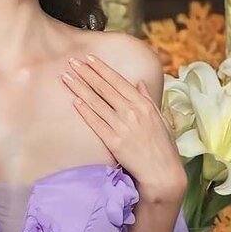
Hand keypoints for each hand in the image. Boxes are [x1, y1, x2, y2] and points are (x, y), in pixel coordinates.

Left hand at [61, 53, 186, 201]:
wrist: (162, 173)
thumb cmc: (163, 147)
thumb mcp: (160, 119)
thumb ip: (147, 99)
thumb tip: (138, 82)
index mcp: (144, 104)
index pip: (118, 81)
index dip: (102, 69)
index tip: (89, 58)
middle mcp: (132, 112)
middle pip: (104, 88)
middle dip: (86, 73)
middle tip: (72, 61)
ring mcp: (122, 127)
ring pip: (97, 103)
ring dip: (80, 88)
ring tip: (66, 77)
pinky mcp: (114, 142)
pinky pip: (96, 123)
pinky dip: (85, 111)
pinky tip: (74, 101)